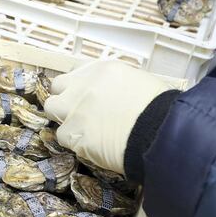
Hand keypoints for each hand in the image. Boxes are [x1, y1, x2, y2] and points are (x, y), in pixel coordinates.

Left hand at [44, 61, 171, 174]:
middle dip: (65, 100)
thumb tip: (113, 96)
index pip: (76, 73)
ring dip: (67, 121)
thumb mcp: (141, 83)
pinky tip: (93, 146)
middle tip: (80, 114)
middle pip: (57, 88)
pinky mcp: (74, 133)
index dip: (78, 87)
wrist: (160, 133)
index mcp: (103, 70)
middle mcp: (84, 85)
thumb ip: (118, 86)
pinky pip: (63, 138)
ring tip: (86, 133)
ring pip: (54, 111)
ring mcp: (76, 109)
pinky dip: (75, 142)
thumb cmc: (161, 110)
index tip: (85, 98)